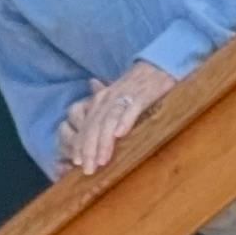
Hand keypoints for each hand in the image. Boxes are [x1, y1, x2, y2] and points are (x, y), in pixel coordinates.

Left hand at [53, 60, 175, 176]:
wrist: (159, 65)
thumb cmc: (137, 87)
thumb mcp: (115, 98)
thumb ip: (101, 111)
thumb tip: (82, 121)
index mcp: (100, 101)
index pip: (86, 125)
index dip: (80, 144)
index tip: (76, 164)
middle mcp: (107, 98)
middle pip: (94, 126)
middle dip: (89, 149)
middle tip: (87, 170)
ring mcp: (124, 96)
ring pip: (109, 120)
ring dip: (104, 142)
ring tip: (101, 161)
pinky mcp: (142, 95)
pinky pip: (131, 109)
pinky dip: (124, 121)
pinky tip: (120, 135)